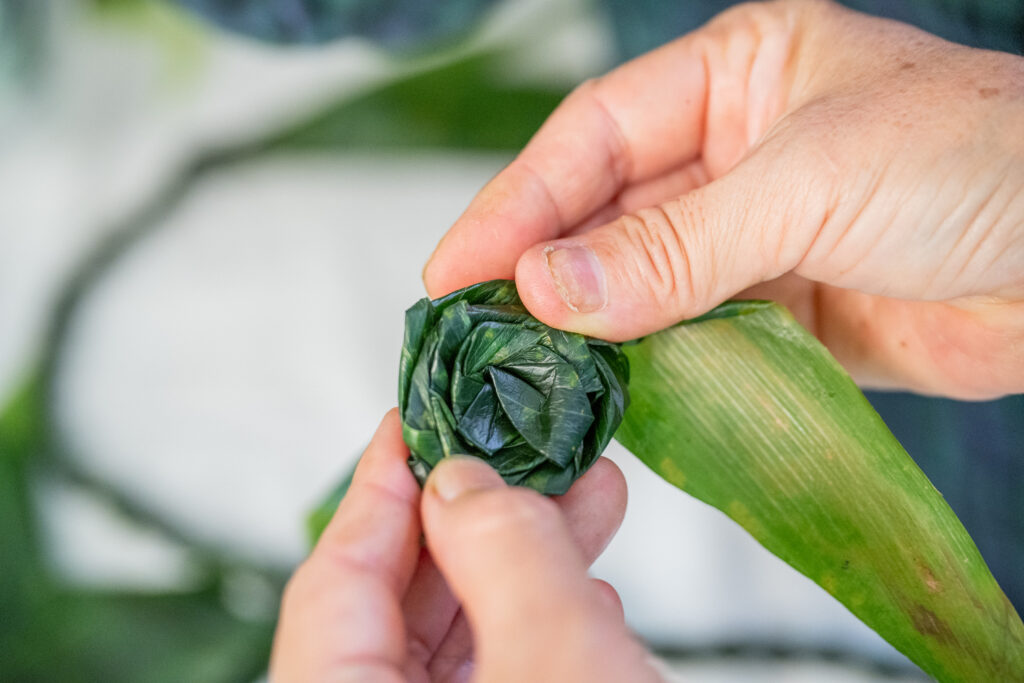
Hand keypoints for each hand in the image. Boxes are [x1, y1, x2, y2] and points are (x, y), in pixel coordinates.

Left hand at [270, 410, 658, 681]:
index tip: (413, 414)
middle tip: (518, 448)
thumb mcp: (554, 659)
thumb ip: (503, 554)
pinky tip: (590, 586)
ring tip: (587, 499)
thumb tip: (463, 481)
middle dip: (477, 513)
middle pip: (398, 600)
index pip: (333, 577)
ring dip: (524, 561)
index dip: (380, 482)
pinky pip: (497, 669)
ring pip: (459, 634)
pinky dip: (539, 620)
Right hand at [423, 0, 1023, 399]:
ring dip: (593, 327)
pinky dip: (652, 366)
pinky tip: (613, 389)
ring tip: (530, 369)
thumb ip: (673, 245)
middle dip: (544, 271)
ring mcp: (757, 236)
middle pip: (609, 213)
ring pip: (643, 283)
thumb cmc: (984, 162)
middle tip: (478, 329)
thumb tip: (550, 289)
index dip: (519, 201)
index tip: (458, 266)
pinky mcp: (782, 311)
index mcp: (738, 75)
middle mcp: (737, 152)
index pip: (595, 136)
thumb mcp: (809, 182)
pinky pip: (693, 338)